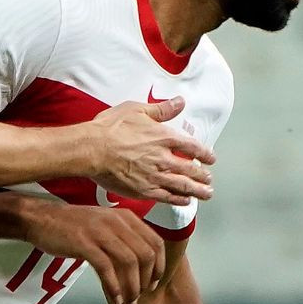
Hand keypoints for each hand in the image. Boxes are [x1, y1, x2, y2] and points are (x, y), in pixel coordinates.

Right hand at [22, 203, 167, 303]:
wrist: (42, 218)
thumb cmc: (73, 225)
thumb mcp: (105, 224)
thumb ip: (124, 237)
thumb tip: (142, 261)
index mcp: (126, 217)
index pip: (156, 242)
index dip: (159, 266)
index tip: (155, 283)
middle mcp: (117, 222)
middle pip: (146, 254)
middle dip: (147, 280)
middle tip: (140, 296)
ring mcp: (100, 232)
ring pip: (129, 262)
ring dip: (132, 287)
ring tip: (129, 303)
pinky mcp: (84, 243)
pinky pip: (106, 268)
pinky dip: (114, 286)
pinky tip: (115, 298)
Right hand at [85, 96, 213, 205]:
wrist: (92, 149)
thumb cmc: (110, 128)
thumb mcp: (137, 110)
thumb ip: (161, 109)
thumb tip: (180, 102)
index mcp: (164, 137)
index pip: (192, 147)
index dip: (204, 153)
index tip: (210, 158)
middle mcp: (164, 159)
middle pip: (191, 170)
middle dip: (203, 176)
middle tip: (209, 179)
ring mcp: (155, 176)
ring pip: (183, 186)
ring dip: (198, 190)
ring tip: (206, 194)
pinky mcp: (144, 190)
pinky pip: (167, 197)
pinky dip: (179, 199)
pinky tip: (185, 201)